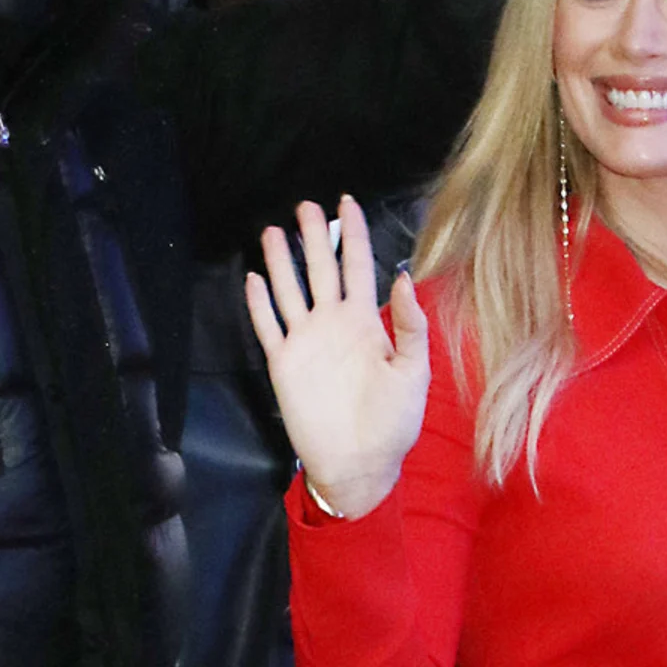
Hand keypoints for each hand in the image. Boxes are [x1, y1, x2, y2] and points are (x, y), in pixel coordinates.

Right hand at [247, 197, 430, 518]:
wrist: (361, 463)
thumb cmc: (395, 420)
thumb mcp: (414, 371)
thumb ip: (409, 324)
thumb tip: (403, 278)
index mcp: (366, 322)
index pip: (358, 266)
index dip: (354, 234)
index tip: (348, 203)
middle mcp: (334, 324)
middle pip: (320, 268)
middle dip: (314, 236)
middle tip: (305, 205)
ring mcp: (307, 342)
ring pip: (290, 291)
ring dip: (280, 262)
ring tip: (271, 230)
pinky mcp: (284, 364)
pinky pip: (268, 327)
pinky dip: (259, 304)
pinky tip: (253, 279)